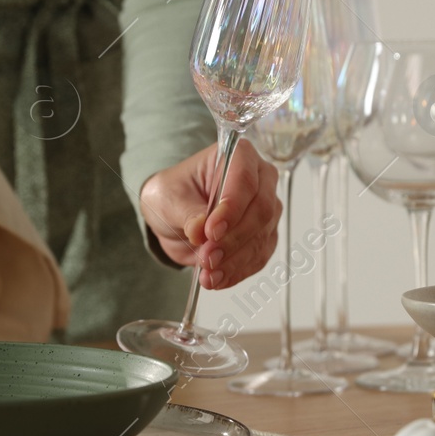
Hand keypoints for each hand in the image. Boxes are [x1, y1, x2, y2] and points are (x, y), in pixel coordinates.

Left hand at [140, 140, 280, 289]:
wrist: (173, 215)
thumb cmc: (172, 194)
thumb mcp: (168, 198)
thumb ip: (187, 212)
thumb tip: (200, 230)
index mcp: (238, 156)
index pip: (245, 180)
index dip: (232, 208)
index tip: (210, 231)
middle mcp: (260, 180)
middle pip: (261, 211)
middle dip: (233, 239)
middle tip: (206, 257)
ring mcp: (266, 209)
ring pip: (262, 238)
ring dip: (235, 261)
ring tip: (208, 275)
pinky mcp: (264, 237)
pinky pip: (259, 257)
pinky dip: (238, 271)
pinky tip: (218, 279)